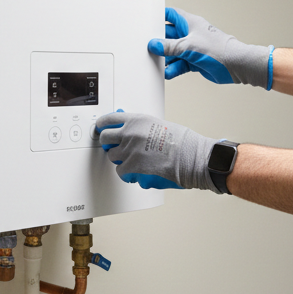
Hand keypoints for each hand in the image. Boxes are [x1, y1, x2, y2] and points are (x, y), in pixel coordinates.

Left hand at [96, 110, 224, 192]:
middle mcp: (130, 133)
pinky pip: (120, 172)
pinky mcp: (131, 167)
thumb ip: (141, 127)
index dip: (102, 125)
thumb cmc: (182, 142)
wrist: (191, 157)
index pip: (109, 119)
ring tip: (131, 161)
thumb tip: (130, 130)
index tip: (100, 128)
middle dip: (108, 144)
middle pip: (105, 138)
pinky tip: (135, 173)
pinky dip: (127, 174)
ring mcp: (129, 151)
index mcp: (136, 120)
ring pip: (112, 156)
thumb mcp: (159, 124)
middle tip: (113, 147)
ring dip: (119, 159)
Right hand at [147, 7, 273, 88]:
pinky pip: (179, 64)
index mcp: (189, 23)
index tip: (146, 23)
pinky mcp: (194, 61)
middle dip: (159, 42)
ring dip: (165, 58)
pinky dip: (173, 69)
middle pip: (168, 35)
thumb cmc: (218, 49)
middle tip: (147, 48)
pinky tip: (167, 73)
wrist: (236, 65)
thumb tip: (153, 45)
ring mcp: (192, 48)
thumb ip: (169, 46)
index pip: (170, 15)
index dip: (159, 17)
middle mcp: (190, 34)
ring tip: (157, 64)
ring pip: (173, 52)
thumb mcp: (188, 46)